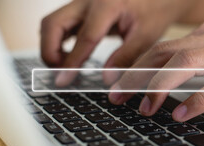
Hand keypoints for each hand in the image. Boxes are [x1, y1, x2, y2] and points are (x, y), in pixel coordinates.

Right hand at [40, 0, 193, 85]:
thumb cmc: (153, 12)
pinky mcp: (80, 8)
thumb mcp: (145, 37)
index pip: (84, 38)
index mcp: (108, 4)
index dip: (72, 62)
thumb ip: (126, 57)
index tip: (63, 80)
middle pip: (53, 24)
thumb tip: (107, 79)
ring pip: (52, 23)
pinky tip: (72, 55)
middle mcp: (88, 0)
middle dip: (50, 52)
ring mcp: (81, 2)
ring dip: (52, 46)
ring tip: (68, 66)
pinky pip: (60, 24)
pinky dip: (59, 41)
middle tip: (61, 73)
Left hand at [109, 21, 203, 121]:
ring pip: (189, 62)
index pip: (160, 48)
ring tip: (145, 109)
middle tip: (117, 98)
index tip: (112, 84)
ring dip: (161, 86)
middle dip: (137, 76)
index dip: (133, 65)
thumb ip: (193, 69)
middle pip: (167, 53)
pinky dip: (198, 100)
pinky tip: (181, 115)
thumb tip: (158, 87)